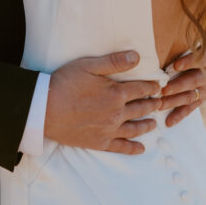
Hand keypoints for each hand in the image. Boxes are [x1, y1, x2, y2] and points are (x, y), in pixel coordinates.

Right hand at [44, 51, 161, 154]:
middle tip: (160, 103)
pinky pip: (121, 148)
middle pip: (141, 108)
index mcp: (116, 93)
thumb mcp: (89, 66)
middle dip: (153, 104)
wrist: (45, 109)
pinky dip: (133, 148)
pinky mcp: (100, 143)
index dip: (152, 87)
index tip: (159, 86)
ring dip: (147, 125)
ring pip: (135, 128)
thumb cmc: (65, 83)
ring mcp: (109, 130)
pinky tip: (141, 148)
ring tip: (154, 124)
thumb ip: (114, 62)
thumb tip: (137, 56)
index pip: (141, 89)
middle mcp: (117, 113)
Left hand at [160, 47, 205, 127]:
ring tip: (160, 105)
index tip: (175, 66)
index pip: (198, 59)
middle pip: (193, 81)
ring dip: (174, 101)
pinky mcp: (202, 99)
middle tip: (163, 90)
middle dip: (177, 86)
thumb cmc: (199, 50)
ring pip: (190, 96)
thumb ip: (183, 46)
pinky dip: (179, 115)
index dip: (188, 63)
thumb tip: (161, 43)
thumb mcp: (197, 45)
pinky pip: (190, 108)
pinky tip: (168, 122)